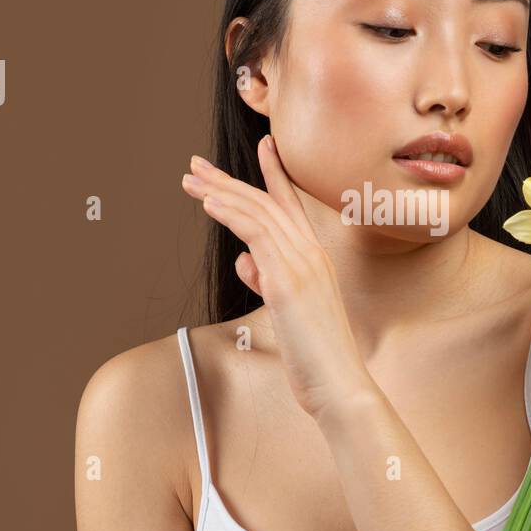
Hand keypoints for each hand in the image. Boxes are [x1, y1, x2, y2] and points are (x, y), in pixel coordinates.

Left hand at [181, 135, 374, 420]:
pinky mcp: (288, 282)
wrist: (339, 385)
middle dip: (229, 180)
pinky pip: (257, 235)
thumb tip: (243, 258)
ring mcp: (302, 265)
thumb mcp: (288, 311)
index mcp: (316, 259)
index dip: (275, 172)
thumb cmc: (317, 356)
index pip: (293, 204)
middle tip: (196, 165)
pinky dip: (231, 214)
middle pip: (266, 202)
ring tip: (190, 180)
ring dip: (220, 192)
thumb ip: (267, 279)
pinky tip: (209, 204)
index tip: (262, 145)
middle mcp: (312, 254)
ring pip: (258, 212)